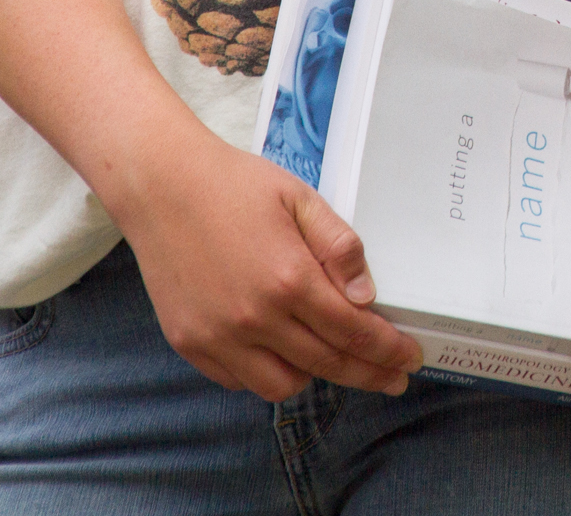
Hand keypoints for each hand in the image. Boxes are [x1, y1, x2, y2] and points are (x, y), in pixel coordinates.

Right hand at [112, 134, 420, 400]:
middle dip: (368, 374)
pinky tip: (279, 350)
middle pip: (327, 364)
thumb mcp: (300, 199)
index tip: (410, 359)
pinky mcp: (190, 344)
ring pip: (282, 385)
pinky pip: (239, 380)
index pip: (354, 332)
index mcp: (289, 278)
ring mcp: (218, 336)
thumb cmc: (233, 185)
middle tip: (393, 379)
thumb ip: (339, 247)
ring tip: (332, 357)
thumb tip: (366, 297)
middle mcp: (254, 317)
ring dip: (314, 375)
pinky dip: (265, 372)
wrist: (160, 185)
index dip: (387, 350)